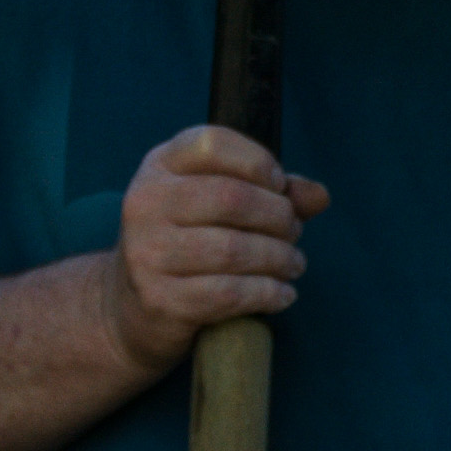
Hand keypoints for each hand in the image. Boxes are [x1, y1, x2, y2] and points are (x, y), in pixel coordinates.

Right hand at [101, 125, 329, 375]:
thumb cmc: (187, 243)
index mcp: (159, 166)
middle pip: (232, 198)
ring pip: (234, 250)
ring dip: (279, 259)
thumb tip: (319, 196)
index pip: (213, 144)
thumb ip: (269, 192)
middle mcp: (145, 203)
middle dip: (278, 217)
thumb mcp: (216, 204)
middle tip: (294, 233)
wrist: (131, 307)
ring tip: (294, 264)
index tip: (279, 186)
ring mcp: (148, 252)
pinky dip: (268, 293)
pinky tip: (283, 294)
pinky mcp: (160, 299)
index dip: (258, 162)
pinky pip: (230, 293)